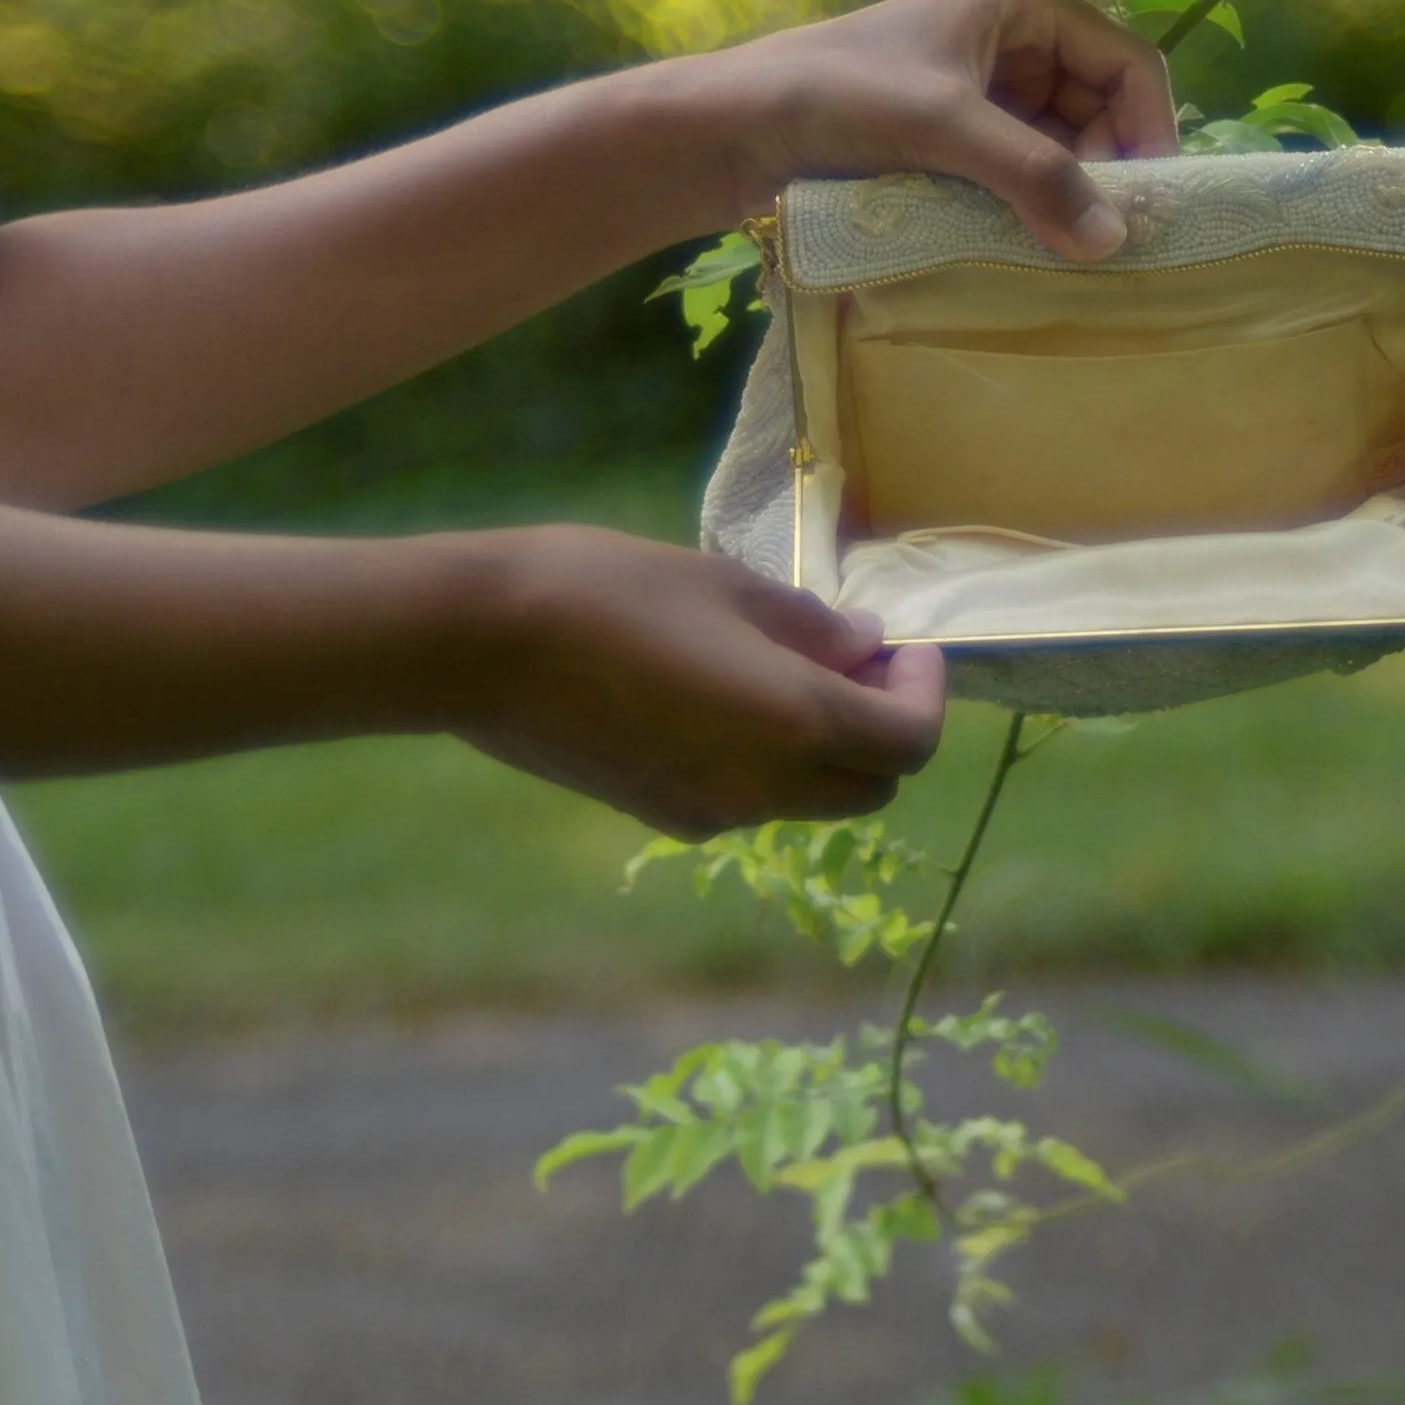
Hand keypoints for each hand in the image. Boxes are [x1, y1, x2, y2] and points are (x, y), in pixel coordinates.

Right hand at [450, 527, 945, 835]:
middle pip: (871, 786)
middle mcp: (764, 790)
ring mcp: (710, 815)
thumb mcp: (727, 587)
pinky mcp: (659, 817)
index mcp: (796, 726)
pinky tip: (719, 699)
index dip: (924, 694)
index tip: (903, 645)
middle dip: (884, 728)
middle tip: (855, 659)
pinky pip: (747, 801)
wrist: (479, 645)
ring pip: (810, 801)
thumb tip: (867, 650)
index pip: (910, 742)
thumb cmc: (610, 592)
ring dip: (826, 749)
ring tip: (785, 669)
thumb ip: (811, 628)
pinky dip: (766, 763)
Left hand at [681, 0, 1178, 259]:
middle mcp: (1003, 45)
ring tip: (1065, 253)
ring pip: (1056, 150)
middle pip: (1096, 111)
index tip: (1146, 202)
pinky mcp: (943, 143)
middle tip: (1104, 242)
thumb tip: (1115, 240)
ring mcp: (972, 96)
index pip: (1124, 62)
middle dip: (1106, 171)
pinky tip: (1025, 250)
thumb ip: (1034, 177)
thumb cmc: (836, 99)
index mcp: (1014, 7)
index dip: (1148, 127)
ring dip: (1064, 197)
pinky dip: (1027, 209)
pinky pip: (1013, 175)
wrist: (726, 130)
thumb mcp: (945, 128)